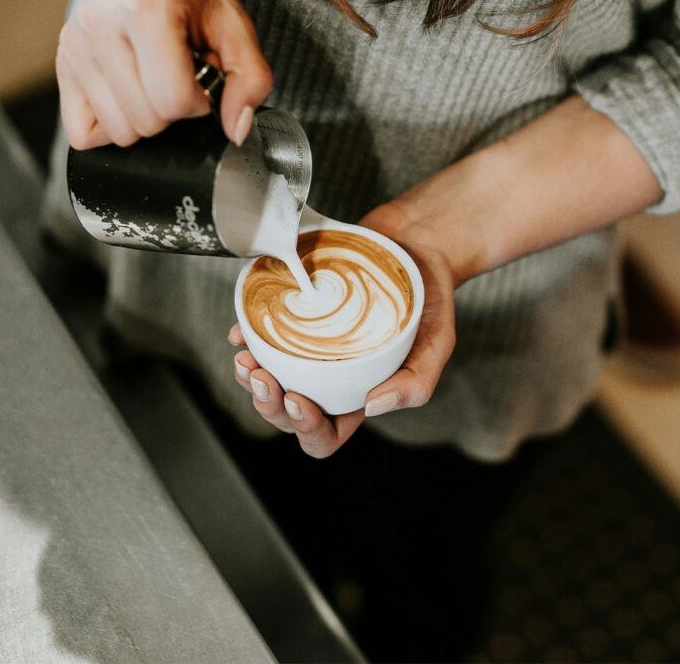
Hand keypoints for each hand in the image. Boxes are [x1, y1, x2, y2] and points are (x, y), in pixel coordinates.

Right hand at [56, 0, 272, 148]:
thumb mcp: (234, 23)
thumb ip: (250, 78)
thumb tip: (236, 128)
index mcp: (148, 7)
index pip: (173, 100)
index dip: (198, 102)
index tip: (200, 78)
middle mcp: (101, 24)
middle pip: (146, 121)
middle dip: (172, 110)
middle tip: (176, 74)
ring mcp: (75, 45)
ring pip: (118, 132)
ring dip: (144, 117)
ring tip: (152, 79)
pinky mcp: (62, 62)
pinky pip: (83, 133)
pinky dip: (111, 125)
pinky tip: (127, 94)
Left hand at [228, 202, 458, 457]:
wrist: (417, 244)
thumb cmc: (429, 298)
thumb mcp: (438, 342)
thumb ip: (416, 382)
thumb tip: (373, 407)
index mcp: (358, 395)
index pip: (326, 434)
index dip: (306, 428)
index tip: (297, 399)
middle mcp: (329, 378)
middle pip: (287, 413)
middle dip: (267, 403)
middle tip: (262, 377)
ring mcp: (309, 349)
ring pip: (269, 378)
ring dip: (250, 378)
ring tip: (245, 359)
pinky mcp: (297, 317)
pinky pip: (262, 336)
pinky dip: (246, 337)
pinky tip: (241, 332)